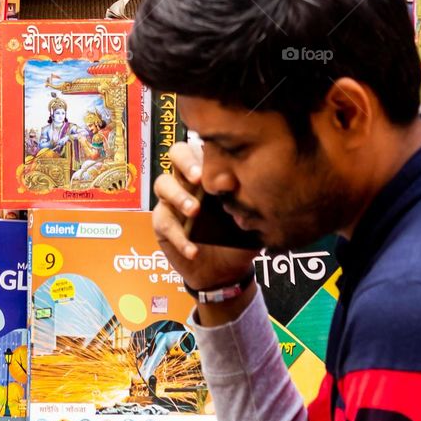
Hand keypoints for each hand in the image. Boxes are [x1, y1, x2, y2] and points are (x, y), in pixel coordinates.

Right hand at [152, 141, 259, 295]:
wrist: (224, 273)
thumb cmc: (237, 238)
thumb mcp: (249, 222)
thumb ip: (251, 207)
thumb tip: (257, 193)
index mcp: (210, 172)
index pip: (203, 147)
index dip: (206, 150)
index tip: (218, 161)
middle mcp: (188, 179)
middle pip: (176, 153)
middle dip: (185, 161)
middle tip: (198, 178)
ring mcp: (172, 199)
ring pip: (163, 183)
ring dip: (178, 195)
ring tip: (194, 211)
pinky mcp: (162, 222)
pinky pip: (164, 222)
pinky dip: (179, 237)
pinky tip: (193, 250)